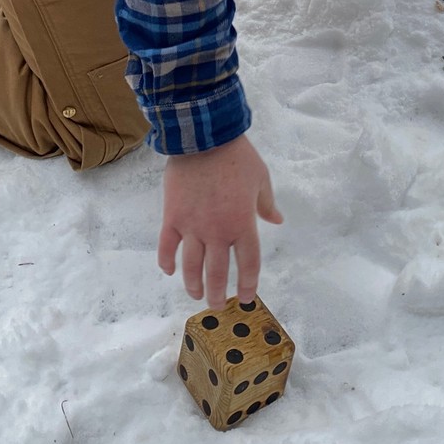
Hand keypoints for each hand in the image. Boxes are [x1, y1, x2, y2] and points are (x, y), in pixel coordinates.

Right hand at [158, 134, 282, 307]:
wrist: (204, 137)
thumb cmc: (237, 157)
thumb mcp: (261, 178)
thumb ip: (266, 204)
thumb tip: (276, 220)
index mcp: (242, 224)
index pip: (247, 264)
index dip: (247, 284)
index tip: (246, 297)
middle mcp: (217, 232)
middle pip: (216, 273)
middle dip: (217, 293)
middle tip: (216, 305)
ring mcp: (192, 226)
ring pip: (191, 266)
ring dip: (192, 285)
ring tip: (195, 295)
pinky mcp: (172, 217)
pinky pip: (167, 246)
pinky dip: (167, 261)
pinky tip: (169, 270)